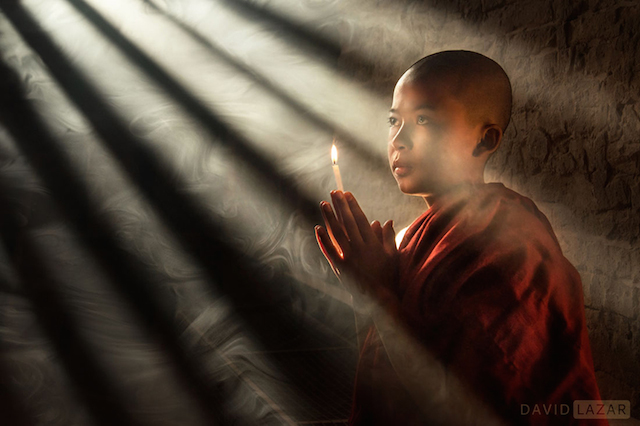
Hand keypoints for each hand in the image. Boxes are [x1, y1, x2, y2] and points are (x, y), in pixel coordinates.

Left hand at [315, 191, 397, 309]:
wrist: (378, 299)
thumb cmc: (388, 276)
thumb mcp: (392, 256)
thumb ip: (388, 237)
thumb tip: (384, 221)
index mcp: (373, 243)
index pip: (360, 220)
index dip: (353, 206)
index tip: (347, 194)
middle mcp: (360, 248)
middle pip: (348, 222)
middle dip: (341, 206)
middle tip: (334, 192)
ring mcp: (349, 257)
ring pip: (337, 233)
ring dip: (329, 217)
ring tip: (324, 204)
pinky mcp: (340, 267)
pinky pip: (329, 251)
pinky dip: (322, 239)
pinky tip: (318, 228)